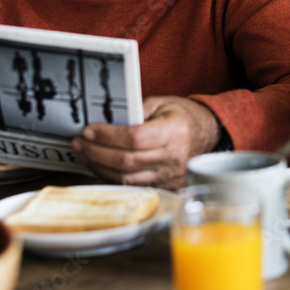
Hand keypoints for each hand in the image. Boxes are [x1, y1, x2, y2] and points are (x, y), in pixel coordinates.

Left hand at [71, 96, 221, 188]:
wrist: (210, 134)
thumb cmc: (183, 116)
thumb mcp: (162, 103)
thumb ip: (135, 111)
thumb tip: (106, 122)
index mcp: (173, 132)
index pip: (133, 138)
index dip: (107, 136)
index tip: (89, 131)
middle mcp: (173, 157)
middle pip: (126, 161)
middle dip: (96, 152)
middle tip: (80, 143)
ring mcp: (170, 176)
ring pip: (126, 178)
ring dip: (99, 167)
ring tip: (85, 155)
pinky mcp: (166, 186)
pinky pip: (133, 187)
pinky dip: (113, 178)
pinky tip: (100, 168)